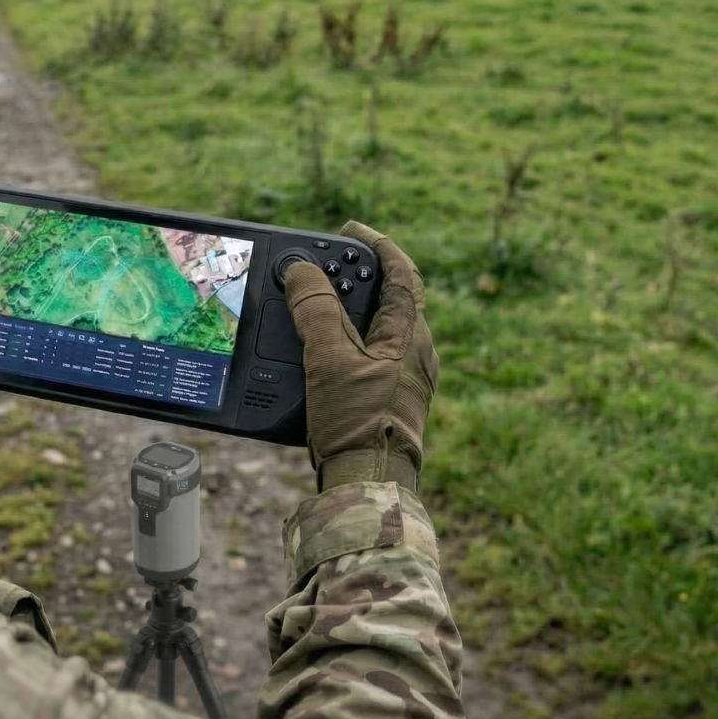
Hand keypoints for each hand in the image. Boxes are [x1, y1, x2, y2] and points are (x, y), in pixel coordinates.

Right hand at [281, 221, 437, 492]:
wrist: (370, 487)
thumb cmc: (357, 425)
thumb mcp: (330, 360)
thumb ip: (316, 311)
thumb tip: (301, 270)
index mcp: (410, 336)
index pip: (402, 275)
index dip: (377, 246)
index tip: (350, 231)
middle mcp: (416, 355)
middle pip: (390, 300)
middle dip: (357, 280)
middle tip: (323, 268)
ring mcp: (407, 380)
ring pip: (379, 330)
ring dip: (349, 312)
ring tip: (313, 307)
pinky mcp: (392, 401)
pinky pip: (371, 356)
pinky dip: (347, 342)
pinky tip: (321, 355)